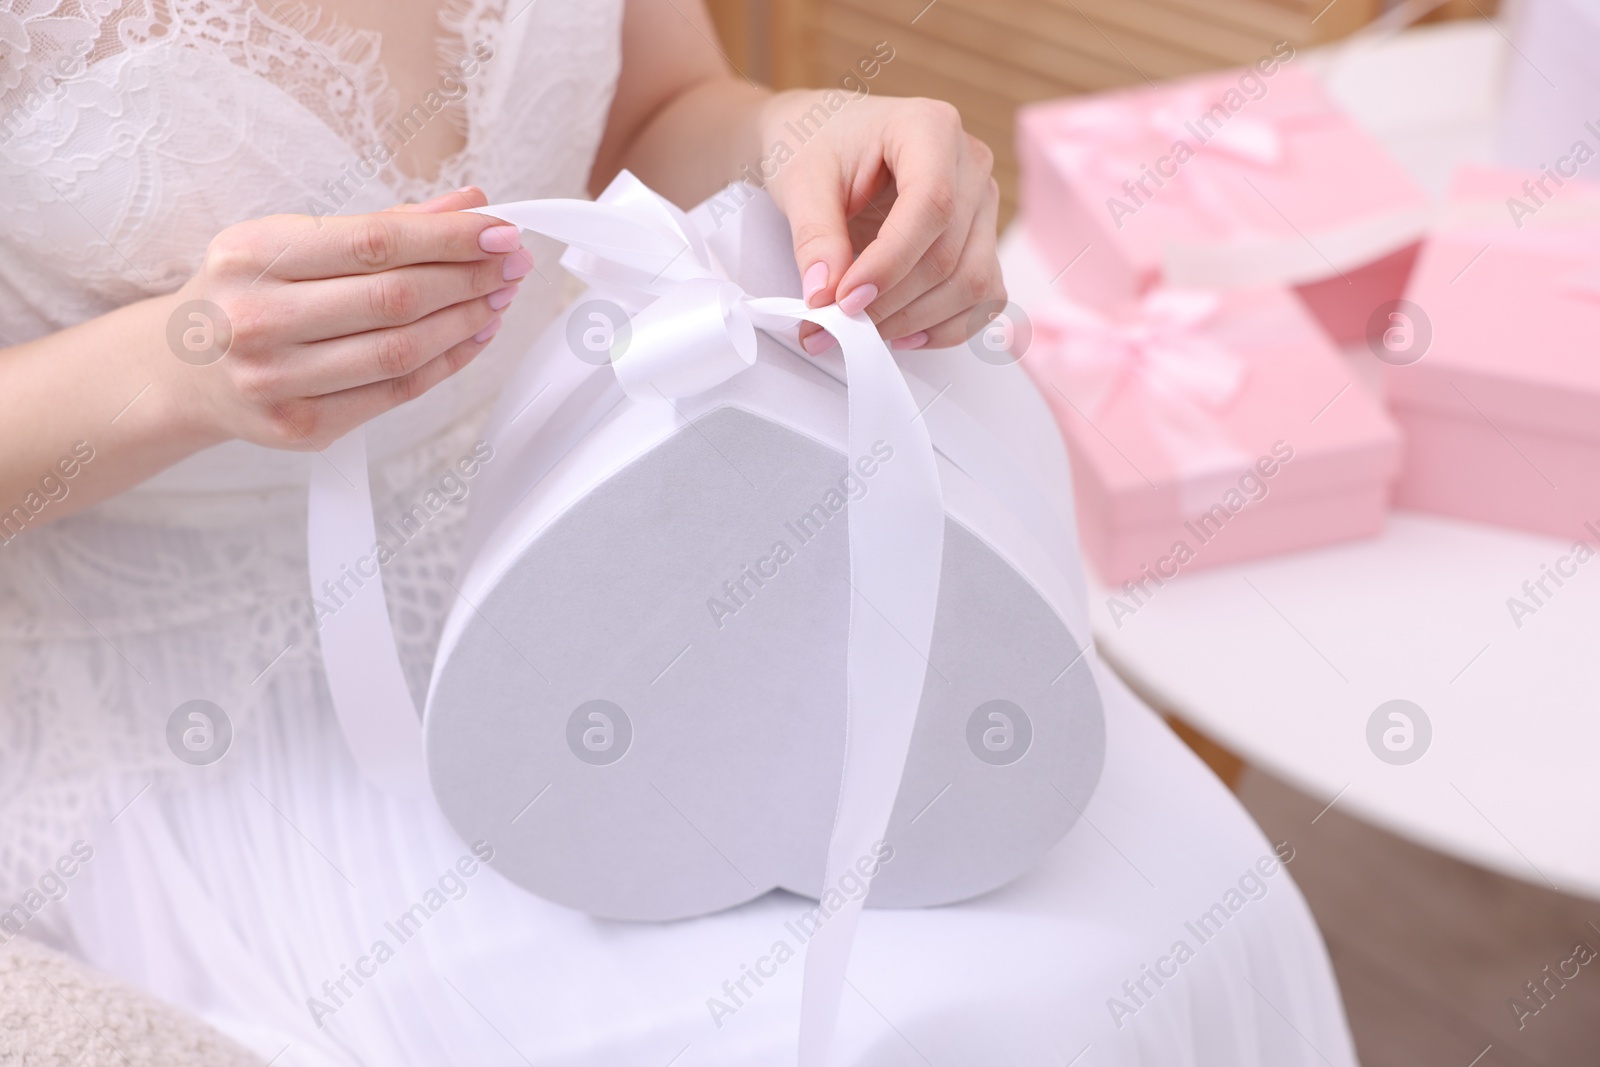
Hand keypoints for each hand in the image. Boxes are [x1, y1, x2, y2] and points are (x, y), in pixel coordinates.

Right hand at [167, 187, 532, 449]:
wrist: (181, 369)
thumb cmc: (249, 292)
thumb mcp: (294, 242)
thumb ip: (384, 224)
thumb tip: (471, 204)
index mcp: (250, 255)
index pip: (374, 242)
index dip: (449, 237)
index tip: (500, 230)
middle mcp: (255, 319)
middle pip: (394, 299)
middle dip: (468, 277)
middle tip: (513, 264)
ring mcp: (275, 381)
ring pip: (401, 350)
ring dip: (466, 322)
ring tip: (499, 297)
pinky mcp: (301, 427)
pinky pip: (396, 392)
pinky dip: (447, 362)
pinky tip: (474, 336)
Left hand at [759, 91, 1003, 353]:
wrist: (822, 138)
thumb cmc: (816, 144)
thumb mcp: (801, 182)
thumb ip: (814, 237)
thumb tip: (825, 296)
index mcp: (930, 128)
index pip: (931, 205)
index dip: (890, 263)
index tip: (845, 300)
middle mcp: (970, 164)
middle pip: (949, 254)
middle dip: (891, 303)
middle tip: (835, 326)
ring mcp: (982, 205)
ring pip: (972, 283)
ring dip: (915, 320)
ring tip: (861, 330)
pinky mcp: (981, 241)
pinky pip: (984, 298)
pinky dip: (945, 327)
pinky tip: (900, 332)